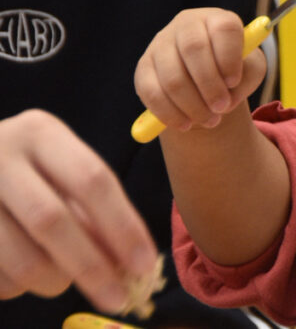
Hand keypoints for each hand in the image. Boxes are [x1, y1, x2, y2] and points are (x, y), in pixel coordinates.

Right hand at [0, 110, 158, 312]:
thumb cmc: (26, 174)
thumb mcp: (60, 174)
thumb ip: (93, 211)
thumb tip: (130, 264)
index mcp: (41, 133)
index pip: (93, 180)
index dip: (123, 226)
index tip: (145, 265)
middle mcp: (0, 154)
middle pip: (53, 220)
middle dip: (92, 267)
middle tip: (119, 299)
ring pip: (20, 256)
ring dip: (54, 280)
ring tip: (63, 282)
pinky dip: (19, 286)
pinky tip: (24, 276)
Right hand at [134, 8, 266, 132]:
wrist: (203, 77)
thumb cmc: (232, 68)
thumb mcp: (250, 70)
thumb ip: (248, 77)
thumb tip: (228, 97)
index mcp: (217, 19)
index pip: (224, 29)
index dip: (229, 57)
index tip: (234, 81)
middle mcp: (186, 24)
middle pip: (194, 49)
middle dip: (210, 85)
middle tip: (222, 108)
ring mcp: (160, 43)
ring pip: (172, 76)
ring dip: (192, 105)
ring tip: (210, 121)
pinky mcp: (143, 67)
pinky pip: (151, 93)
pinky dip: (170, 113)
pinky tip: (186, 124)